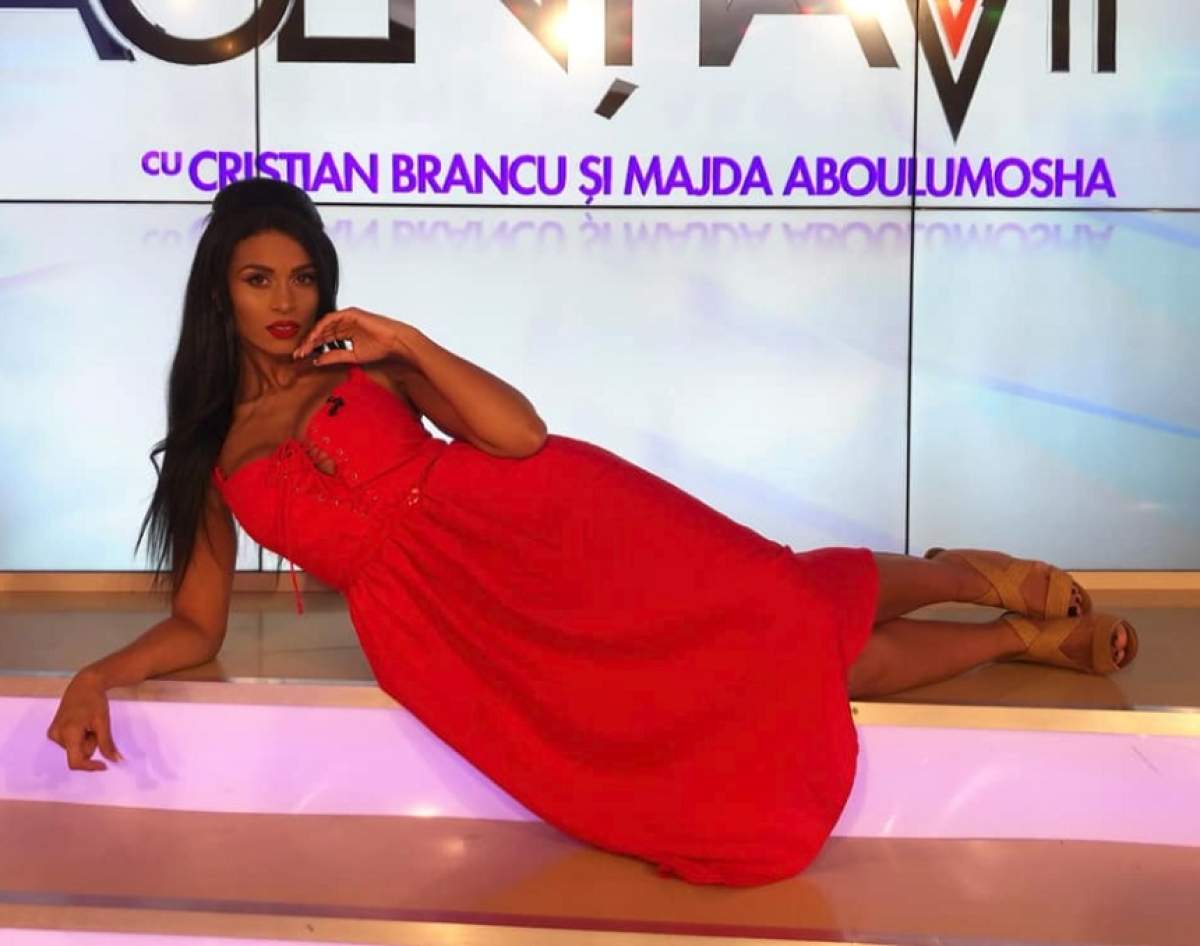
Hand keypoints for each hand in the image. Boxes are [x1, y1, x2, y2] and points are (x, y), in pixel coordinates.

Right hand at [46, 671, 122, 771]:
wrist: (84, 685)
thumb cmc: (95, 701)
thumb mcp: (103, 723)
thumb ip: (107, 744)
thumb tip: (116, 761)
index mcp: (68, 733)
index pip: (76, 761)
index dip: (90, 767)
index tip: (104, 766)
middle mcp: (56, 735)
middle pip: (79, 753)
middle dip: (91, 744)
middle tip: (95, 727)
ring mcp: (53, 734)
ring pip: (75, 748)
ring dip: (86, 740)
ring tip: (88, 723)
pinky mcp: (53, 732)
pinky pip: (70, 743)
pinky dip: (79, 737)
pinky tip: (82, 724)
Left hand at [291, 307, 418, 367]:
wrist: (395, 341)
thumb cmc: (380, 348)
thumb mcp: (353, 356)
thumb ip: (335, 356)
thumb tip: (317, 361)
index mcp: (346, 333)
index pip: (325, 340)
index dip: (313, 348)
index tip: (302, 357)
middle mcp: (344, 324)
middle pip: (321, 332)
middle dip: (308, 343)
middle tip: (297, 354)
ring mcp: (346, 317)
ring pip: (323, 325)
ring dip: (312, 336)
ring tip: (303, 348)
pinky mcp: (349, 313)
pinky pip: (330, 319)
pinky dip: (321, 327)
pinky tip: (313, 338)